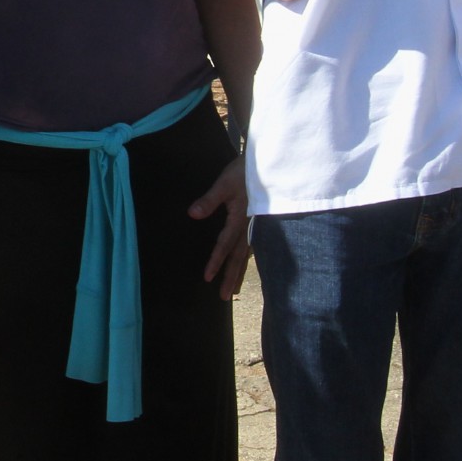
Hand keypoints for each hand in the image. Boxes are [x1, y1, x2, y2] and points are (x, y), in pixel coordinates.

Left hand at [188, 155, 249, 299]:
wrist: (269, 164)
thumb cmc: (244, 171)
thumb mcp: (225, 183)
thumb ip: (209, 200)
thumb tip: (192, 214)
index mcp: (240, 219)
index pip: (225, 245)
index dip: (216, 261)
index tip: (208, 278)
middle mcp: (248, 227)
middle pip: (238, 257)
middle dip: (230, 277)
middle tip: (223, 297)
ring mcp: (255, 226)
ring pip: (246, 254)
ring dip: (238, 272)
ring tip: (232, 290)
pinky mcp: (257, 222)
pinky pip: (251, 247)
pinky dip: (245, 260)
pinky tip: (243, 266)